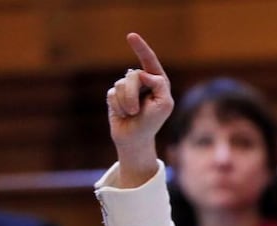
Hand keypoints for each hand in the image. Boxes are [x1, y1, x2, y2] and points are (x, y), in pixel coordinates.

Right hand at [105, 32, 173, 186]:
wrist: (135, 139)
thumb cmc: (152, 122)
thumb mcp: (164, 104)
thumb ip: (159, 85)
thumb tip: (143, 73)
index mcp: (157, 81)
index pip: (149, 60)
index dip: (140, 47)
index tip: (131, 36)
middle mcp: (142, 81)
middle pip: (132, 76)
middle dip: (132, 95)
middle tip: (136, 112)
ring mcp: (127, 87)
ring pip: (120, 85)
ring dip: (126, 104)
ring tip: (131, 114)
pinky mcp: (114, 95)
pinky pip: (112, 95)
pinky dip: (118, 107)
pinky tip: (123, 114)